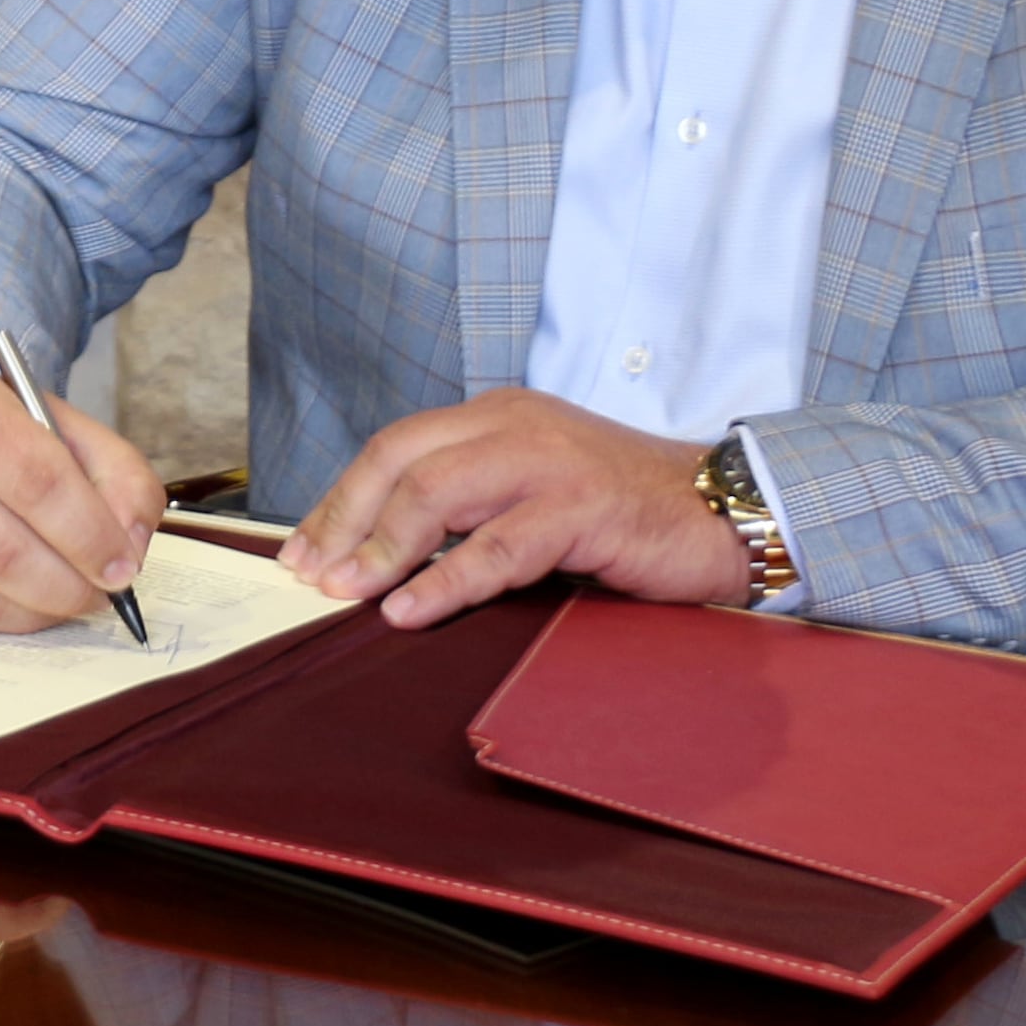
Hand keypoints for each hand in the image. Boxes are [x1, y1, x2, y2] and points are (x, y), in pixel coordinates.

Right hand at [0, 370, 167, 633]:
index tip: (121, 567)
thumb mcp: (65, 431)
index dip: (89, 534)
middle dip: (68, 586)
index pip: (36, 479)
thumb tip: (129, 548)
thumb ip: (119, 479)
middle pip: (3, 549)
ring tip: (64, 598)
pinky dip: (1, 622)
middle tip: (99, 594)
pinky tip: (19, 601)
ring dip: (38, 612)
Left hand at [279, 387, 749, 625]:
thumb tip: (380, 558)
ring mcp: (550, 462)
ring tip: (346, 592)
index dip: (342, 499)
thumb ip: (471, 510)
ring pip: (439, 494)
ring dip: (382, 548)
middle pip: (401, 461)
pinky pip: (497, 547)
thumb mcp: (533, 497)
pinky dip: (445, 581)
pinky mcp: (583, 508)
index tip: (302, 549)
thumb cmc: (623, 515)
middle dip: (345, 520)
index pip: (395, 448)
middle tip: (310, 574)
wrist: (724, 512)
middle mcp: (515, 424)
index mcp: (497, 415)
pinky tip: (410, 611)